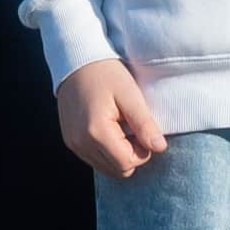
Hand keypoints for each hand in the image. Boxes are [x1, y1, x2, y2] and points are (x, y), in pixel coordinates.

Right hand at [55, 55, 170, 181]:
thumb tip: (159, 147)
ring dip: (118, 154)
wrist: (75, 59)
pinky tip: (108, 128)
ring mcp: (73, 143)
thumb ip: (144, 124)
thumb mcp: (129, 94)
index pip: (127, 163)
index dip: (142, 151)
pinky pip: (94, 159)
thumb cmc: (104, 72)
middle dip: (130, 154)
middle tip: (131, 128)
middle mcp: (80, 142)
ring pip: (106, 168)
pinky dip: (106, 150)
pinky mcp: (70, 141)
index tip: (141, 129)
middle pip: (117, 170)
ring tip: (119, 126)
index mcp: (96, 132)